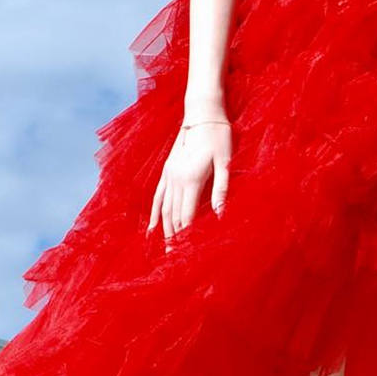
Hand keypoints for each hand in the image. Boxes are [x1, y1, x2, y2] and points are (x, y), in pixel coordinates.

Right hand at [147, 120, 231, 244]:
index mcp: (191, 180)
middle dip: (174, 239)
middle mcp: (176, 180)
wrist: (202, 114)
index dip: (186, 237)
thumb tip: (221, 216)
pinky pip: (157, 197)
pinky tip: (151, 229)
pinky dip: (154, 215)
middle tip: (174, 260)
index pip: (187, 216)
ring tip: (165, 250)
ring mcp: (168, 176)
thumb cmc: (219, 137)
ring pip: (164, 210)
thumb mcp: (225, 163)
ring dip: (165, 231)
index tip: (186, 255)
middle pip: (173, 217)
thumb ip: (221, 191)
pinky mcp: (166, 172)